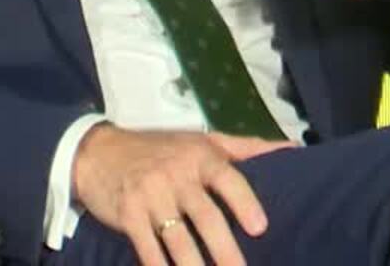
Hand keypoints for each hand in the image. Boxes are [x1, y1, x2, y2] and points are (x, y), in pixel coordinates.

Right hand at [72, 124, 292, 265]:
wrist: (98, 152)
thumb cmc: (159, 148)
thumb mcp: (200, 140)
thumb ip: (245, 147)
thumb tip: (291, 148)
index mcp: (199, 156)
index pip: (227, 179)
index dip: (244, 202)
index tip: (260, 228)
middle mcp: (176, 175)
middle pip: (205, 217)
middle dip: (224, 249)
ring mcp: (150, 195)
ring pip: (178, 239)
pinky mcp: (128, 215)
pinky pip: (147, 248)